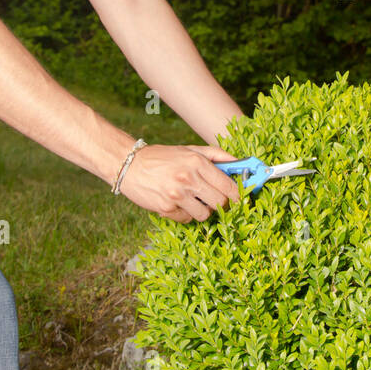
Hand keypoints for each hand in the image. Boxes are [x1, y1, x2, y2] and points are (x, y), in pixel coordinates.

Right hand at [118, 144, 241, 221]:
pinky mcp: (166, 208)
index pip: (228, 185)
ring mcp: (177, 195)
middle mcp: (188, 179)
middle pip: (221, 202)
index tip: (239, 197)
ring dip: (204, 210)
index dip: (238, 194)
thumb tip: (240, 163)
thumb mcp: (190, 150)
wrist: (130, 165)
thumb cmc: (163, 157)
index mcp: (197, 162)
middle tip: (217, 200)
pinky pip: (187, 219)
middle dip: (223, 203)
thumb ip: (216, 156)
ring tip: (195, 200)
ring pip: (205, 214)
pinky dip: (186, 214)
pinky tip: (178, 203)